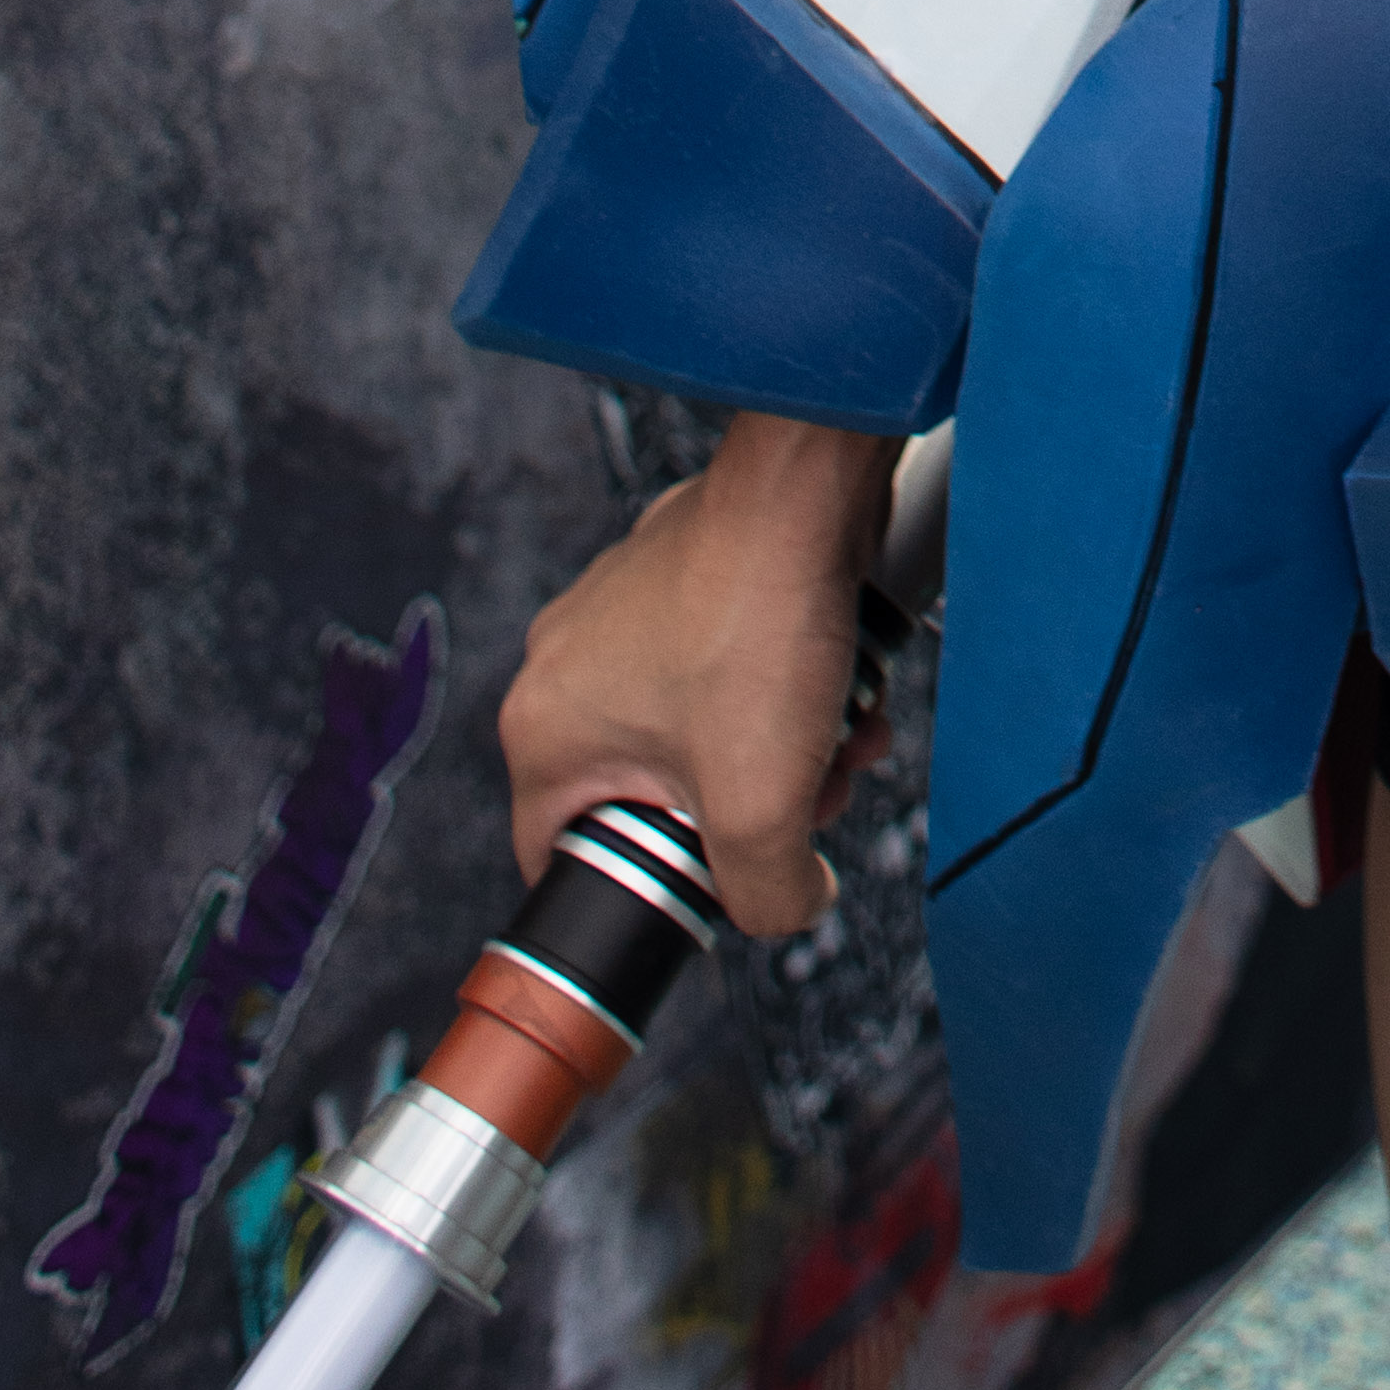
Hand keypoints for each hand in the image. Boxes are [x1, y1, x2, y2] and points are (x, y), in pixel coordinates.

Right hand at [502, 413, 895, 934]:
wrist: (812, 482)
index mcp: (543, 729)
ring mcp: (619, 610)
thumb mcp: (763, 806)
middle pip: (656, 797)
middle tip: (812, 793)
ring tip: (844, 730)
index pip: (561, 861)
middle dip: (747, 807)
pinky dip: (785, 684)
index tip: (710, 888)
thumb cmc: (763, 622)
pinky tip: (846, 678)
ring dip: (783, 747)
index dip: (639, 895)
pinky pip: (726, 665)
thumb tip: (785, 906)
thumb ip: (765, 896)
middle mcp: (564, 663)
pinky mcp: (680, 574)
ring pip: (705, 730)